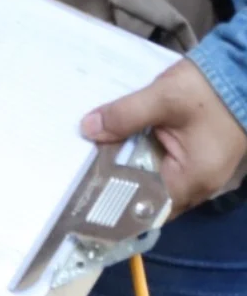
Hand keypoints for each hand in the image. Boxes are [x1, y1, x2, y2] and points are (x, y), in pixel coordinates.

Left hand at [82, 59, 246, 215]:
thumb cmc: (213, 87)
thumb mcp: (165, 97)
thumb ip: (126, 115)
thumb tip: (88, 129)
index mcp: (192, 180)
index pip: (144, 208)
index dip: (112, 201)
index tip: (83, 192)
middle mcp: (199, 186)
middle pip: (147, 199)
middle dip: (117, 186)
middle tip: (83, 175)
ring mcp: (201, 174)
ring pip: (155, 184)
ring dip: (130, 174)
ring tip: (96, 163)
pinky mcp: (198, 160)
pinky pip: (164, 169)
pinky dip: (144, 163)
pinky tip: (122, 150)